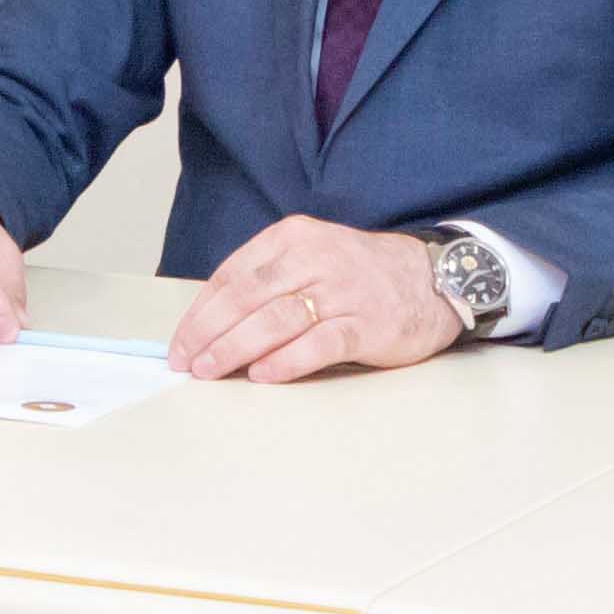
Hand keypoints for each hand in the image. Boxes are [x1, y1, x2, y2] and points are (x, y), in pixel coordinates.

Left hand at [165, 218, 465, 384]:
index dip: (199, 313)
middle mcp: (315, 258)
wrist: (433, 279)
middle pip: (246, 298)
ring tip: (211, 371)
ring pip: (275, 320)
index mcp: (292, 237)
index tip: (180, 343)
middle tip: (187, 363)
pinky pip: (318, 344)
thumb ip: (267, 283)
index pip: (232, 276)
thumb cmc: (360, 276)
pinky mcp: (367, 325)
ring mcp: (342, 291)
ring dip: (235, 349)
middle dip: (208, 334)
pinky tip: (262, 375)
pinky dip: (286, 361)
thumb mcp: (311, 258)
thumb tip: (212, 328)